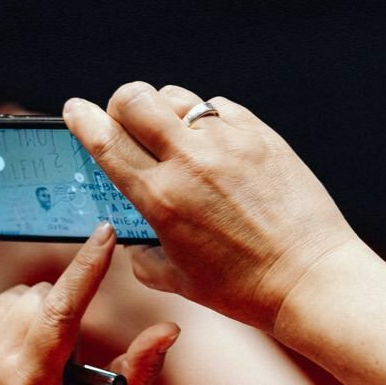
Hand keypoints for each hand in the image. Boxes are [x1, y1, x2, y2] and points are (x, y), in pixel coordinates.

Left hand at [0, 224, 177, 384]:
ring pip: (15, 297)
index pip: (59, 313)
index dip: (86, 269)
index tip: (105, 233)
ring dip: (34, 314)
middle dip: (59, 310)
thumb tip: (170, 329)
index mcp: (29, 384)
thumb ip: (138, 369)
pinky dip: (8, 320)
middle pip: (39, 297)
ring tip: (36, 358)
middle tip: (63, 356)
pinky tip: (12, 354)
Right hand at [63, 82, 361, 332]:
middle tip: (126, 124)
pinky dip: (207, 120)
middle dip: (120, 106)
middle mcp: (190, 161)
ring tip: (172, 137)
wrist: (310, 278)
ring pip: (176, 96)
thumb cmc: (243, 288)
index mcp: (161, 198)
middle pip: (134, 98)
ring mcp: (228, 142)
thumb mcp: (177, 279)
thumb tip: (130, 233)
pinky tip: (214, 145)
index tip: (75, 109)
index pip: (106, 141)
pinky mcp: (261, 134)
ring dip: (163, 111)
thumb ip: (142, 253)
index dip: (83, 119)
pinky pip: (219, 107)